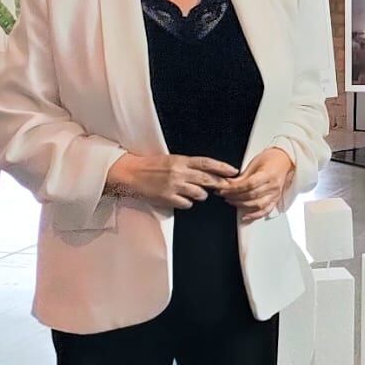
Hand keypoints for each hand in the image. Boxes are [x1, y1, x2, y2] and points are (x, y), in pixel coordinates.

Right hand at [108, 152, 237, 209]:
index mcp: (180, 160)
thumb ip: (187, 166)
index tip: (233, 171)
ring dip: (201, 195)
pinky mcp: (167, 197)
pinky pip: (186, 204)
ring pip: (199, 193)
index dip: (222, 167)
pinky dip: (187, 203)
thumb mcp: (171, 160)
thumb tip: (206, 172)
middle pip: (207, 179)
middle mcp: (179, 172)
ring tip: (197, 193)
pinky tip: (182, 199)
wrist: (130, 172)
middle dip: (219, 184)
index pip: (206, 163)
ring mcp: (173, 185)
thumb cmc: (151, 166)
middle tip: (225, 187)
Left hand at [220, 148, 295, 223]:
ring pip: (257, 204)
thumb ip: (242, 176)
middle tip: (224, 195)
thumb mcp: (254, 163)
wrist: (284, 161)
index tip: (224, 189)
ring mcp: (275, 194)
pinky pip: (265, 211)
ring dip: (242, 205)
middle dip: (235, 196)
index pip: (249, 184)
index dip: (235, 188)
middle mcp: (273, 186)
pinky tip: (245, 217)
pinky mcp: (276, 199)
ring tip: (231, 201)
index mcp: (268, 174)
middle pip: (251, 195)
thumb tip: (229, 184)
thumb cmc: (270, 159)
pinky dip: (255, 215)